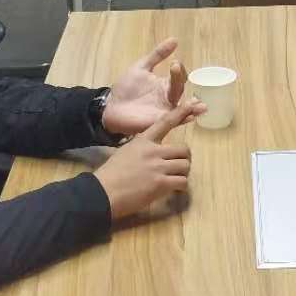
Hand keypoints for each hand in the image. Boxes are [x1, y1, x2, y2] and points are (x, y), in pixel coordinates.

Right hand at [93, 100, 200, 218]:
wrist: (103, 192)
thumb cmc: (110, 174)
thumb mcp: (126, 152)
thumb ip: (142, 149)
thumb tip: (152, 154)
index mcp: (143, 141)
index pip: (165, 123)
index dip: (180, 113)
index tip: (192, 104)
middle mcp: (154, 151)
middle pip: (183, 149)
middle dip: (184, 159)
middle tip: (179, 166)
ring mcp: (158, 167)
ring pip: (185, 166)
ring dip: (183, 174)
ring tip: (175, 179)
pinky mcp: (161, 183)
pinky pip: (182, 182)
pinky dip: (180, 187)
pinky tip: (173, 190)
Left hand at [102, 38, 188, 138]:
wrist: (111, 107)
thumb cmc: (126, 88)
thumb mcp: (141, 67)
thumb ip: (157, 55)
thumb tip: (175, 39)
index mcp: (165, 85)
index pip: (178, 77)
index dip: (178, 71)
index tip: (174, 63)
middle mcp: (168, 98)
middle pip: (179, 89)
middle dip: (179, 80)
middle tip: (176, 69)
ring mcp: (164, 111)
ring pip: (182, 108)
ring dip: (191, 106)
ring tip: (199, 103)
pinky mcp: (158, 122)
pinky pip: (173, 121)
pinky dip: (183, 118)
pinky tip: (190, 116)